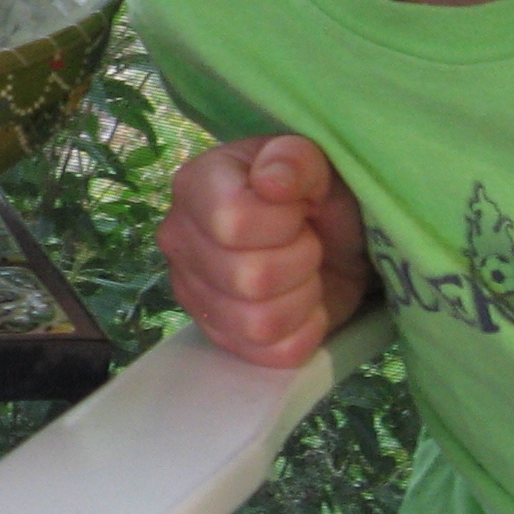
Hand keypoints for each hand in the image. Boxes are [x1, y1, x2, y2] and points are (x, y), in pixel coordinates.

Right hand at [157, 133, 374, 367]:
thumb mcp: (320, 163)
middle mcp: (179, 240)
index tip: (299, 208)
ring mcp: (193, 294)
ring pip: (258, 323)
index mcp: (195, 186)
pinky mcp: (218, 336)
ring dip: (303, 299)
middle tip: (307, 242)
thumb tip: (271, 180)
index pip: (233, 223)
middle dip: (301, 261)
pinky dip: (304, 331)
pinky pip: (270, 354)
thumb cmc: (320, 194)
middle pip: (250, 279)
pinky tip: (302, 303)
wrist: (334, 239)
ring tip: (304, 272)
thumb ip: (296, 159)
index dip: (283, 222)